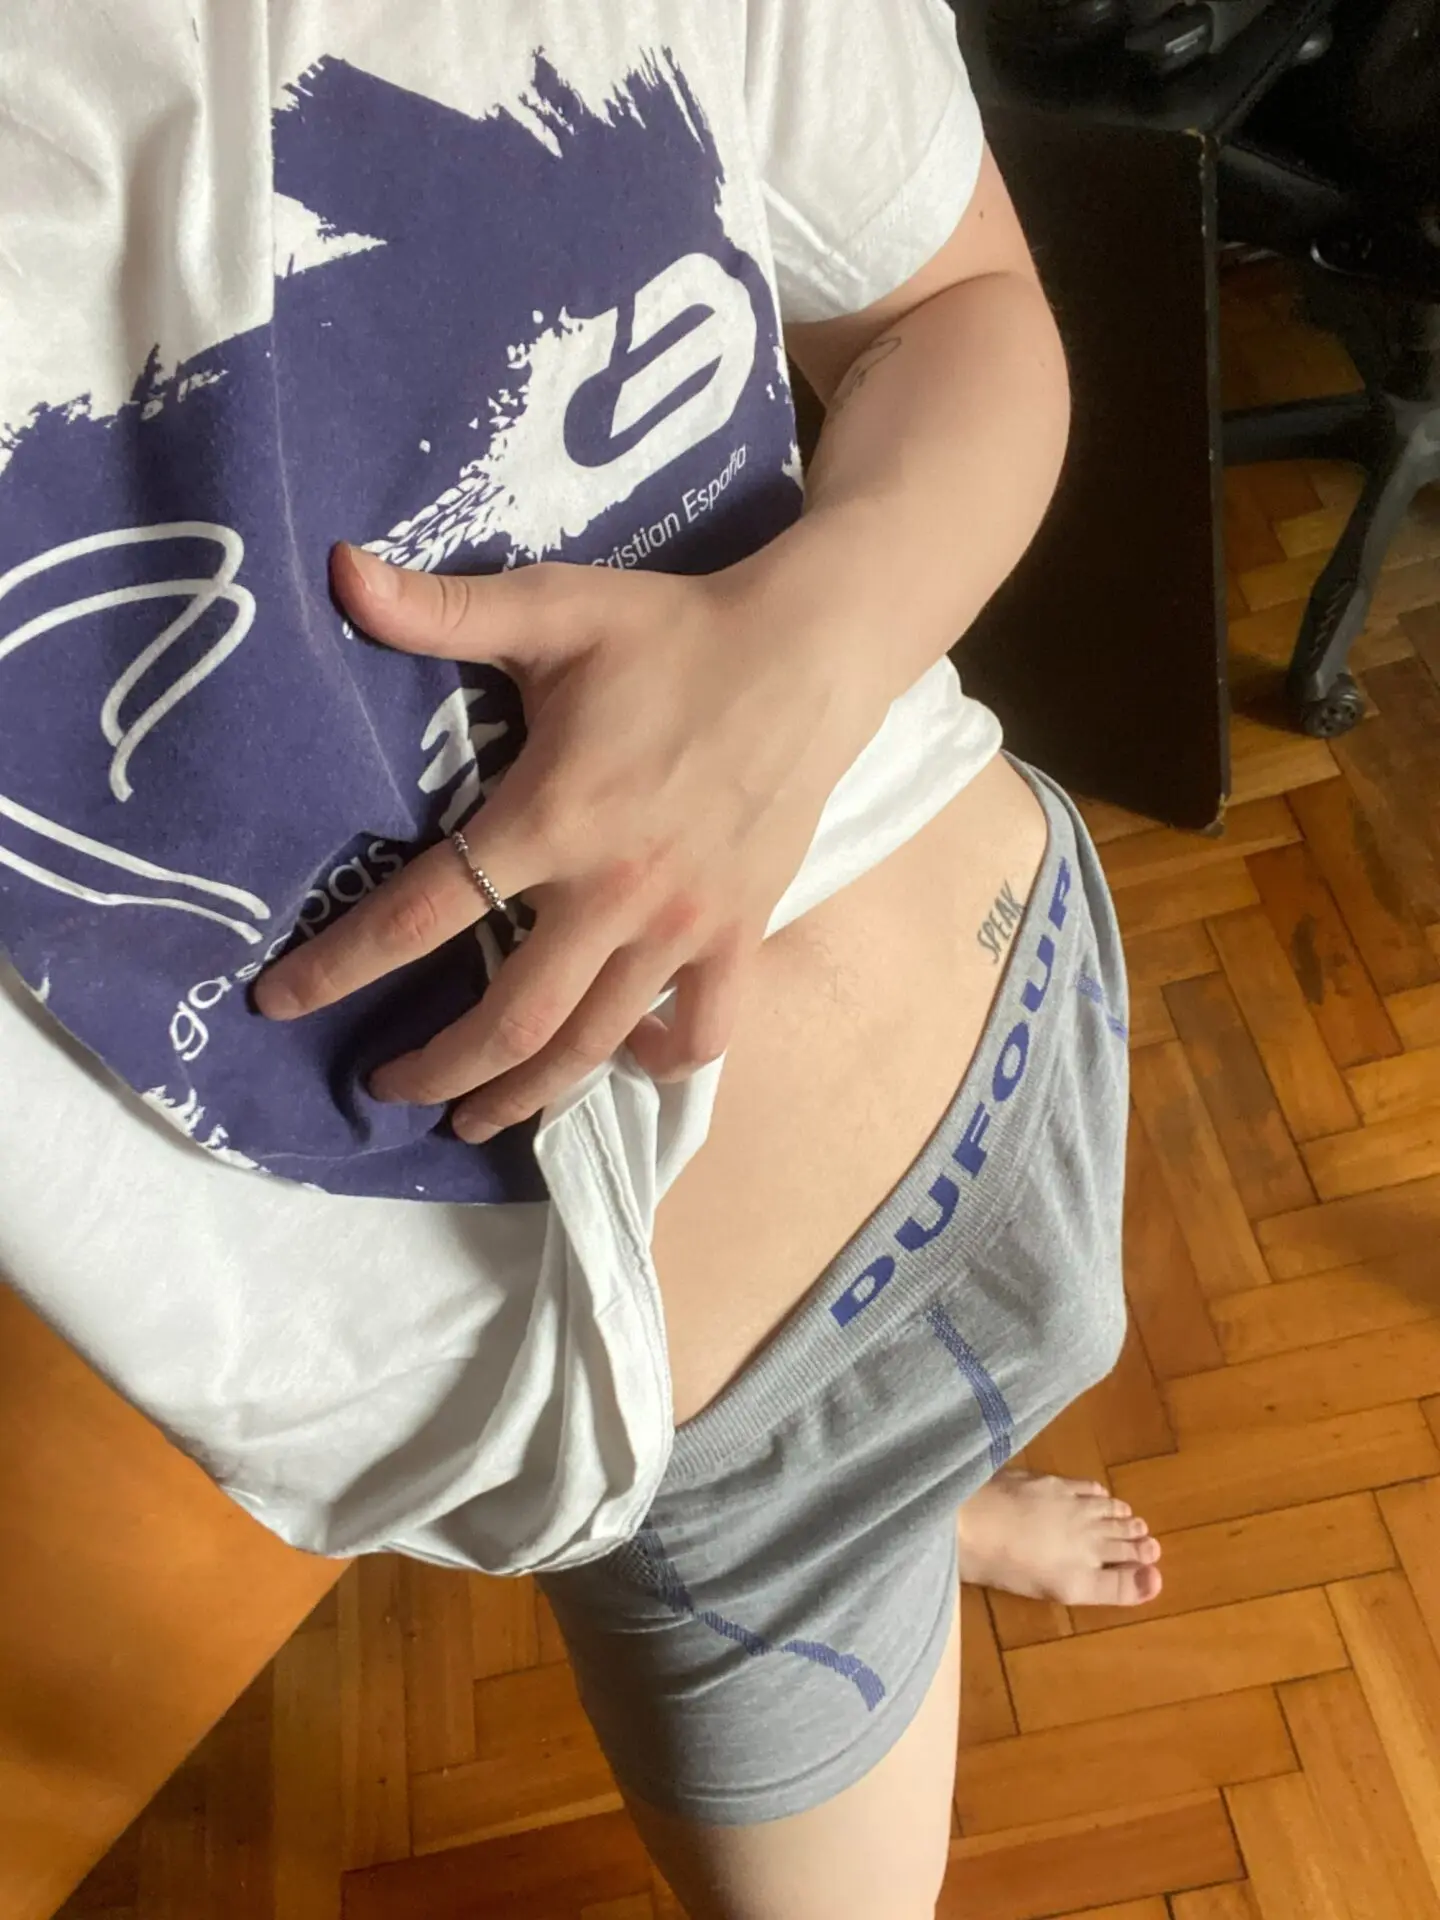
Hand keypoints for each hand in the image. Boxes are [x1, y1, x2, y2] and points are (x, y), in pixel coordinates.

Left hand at [254, 543, 878, 1141]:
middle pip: (507, 1019)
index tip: (279, 1005)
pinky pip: (699, 1031)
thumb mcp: (553, 609)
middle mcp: (611, 891)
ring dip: (525, 1095)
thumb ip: (443, 610)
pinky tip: (616, 1062)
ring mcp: (681, 925)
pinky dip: (654, 1061)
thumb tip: (336, 570)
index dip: (339, 967)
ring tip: (475, 1119)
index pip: (423, 914)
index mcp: (551, 818)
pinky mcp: (738, 935)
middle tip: (386, 1089)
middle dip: (436, 1069)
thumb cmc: (672, 633)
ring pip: (592, 1043)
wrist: (808, 653)